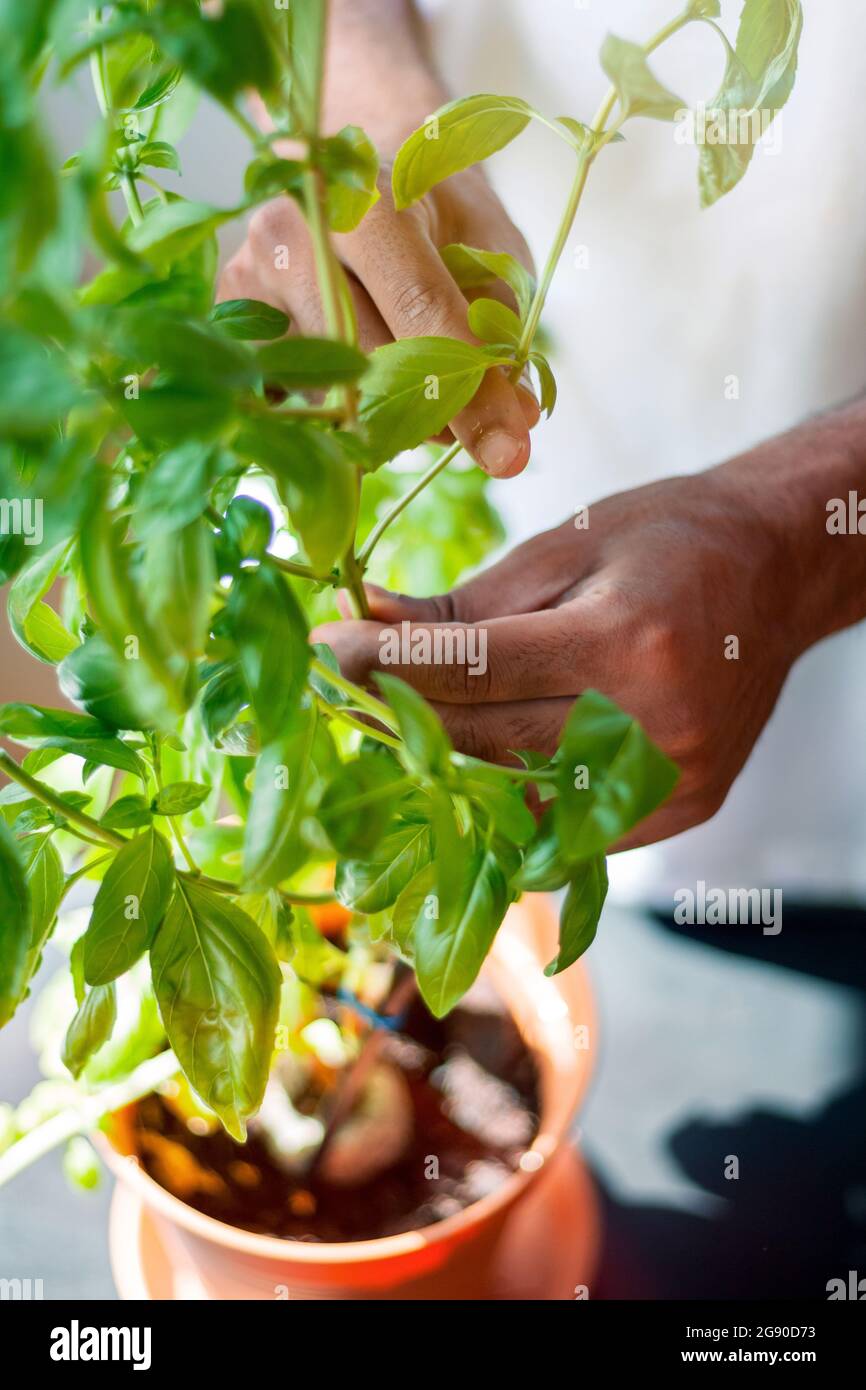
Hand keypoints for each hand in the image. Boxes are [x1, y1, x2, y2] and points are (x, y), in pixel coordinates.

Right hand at [219, 166, 538, 476]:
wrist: (358, 174)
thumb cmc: (435, 214)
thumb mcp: (492, 254)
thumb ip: (504, 335)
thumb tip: (512, 429)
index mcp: (367, 197)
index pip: (420, 307)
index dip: (469, 389)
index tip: (506, 452)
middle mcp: (295, 229)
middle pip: (367, 361)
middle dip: (430, 412)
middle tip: (468, 429)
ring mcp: (250, 275)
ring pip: (328, 391)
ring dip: (384, 419)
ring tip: (415, 395)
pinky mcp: (231, 319)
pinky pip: (293, 399)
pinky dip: (339, 414)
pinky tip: (361, 390)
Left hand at [314, 467, 801, 848]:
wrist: (777, 575)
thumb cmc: (667, 541)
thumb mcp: (565, 545)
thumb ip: (466, 602)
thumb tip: (366, 625)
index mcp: (627, 640)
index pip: (475, 668)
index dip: (385, 664)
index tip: (323, 651)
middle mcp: (653, 724)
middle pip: (486, 739)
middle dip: (399, 713)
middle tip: (339, 687)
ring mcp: (671, 781)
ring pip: (515, 793)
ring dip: (442, 764)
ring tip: (395, 723)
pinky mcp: (680, 811)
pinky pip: (564, 823)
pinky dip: (508, 795)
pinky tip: (470, 763)